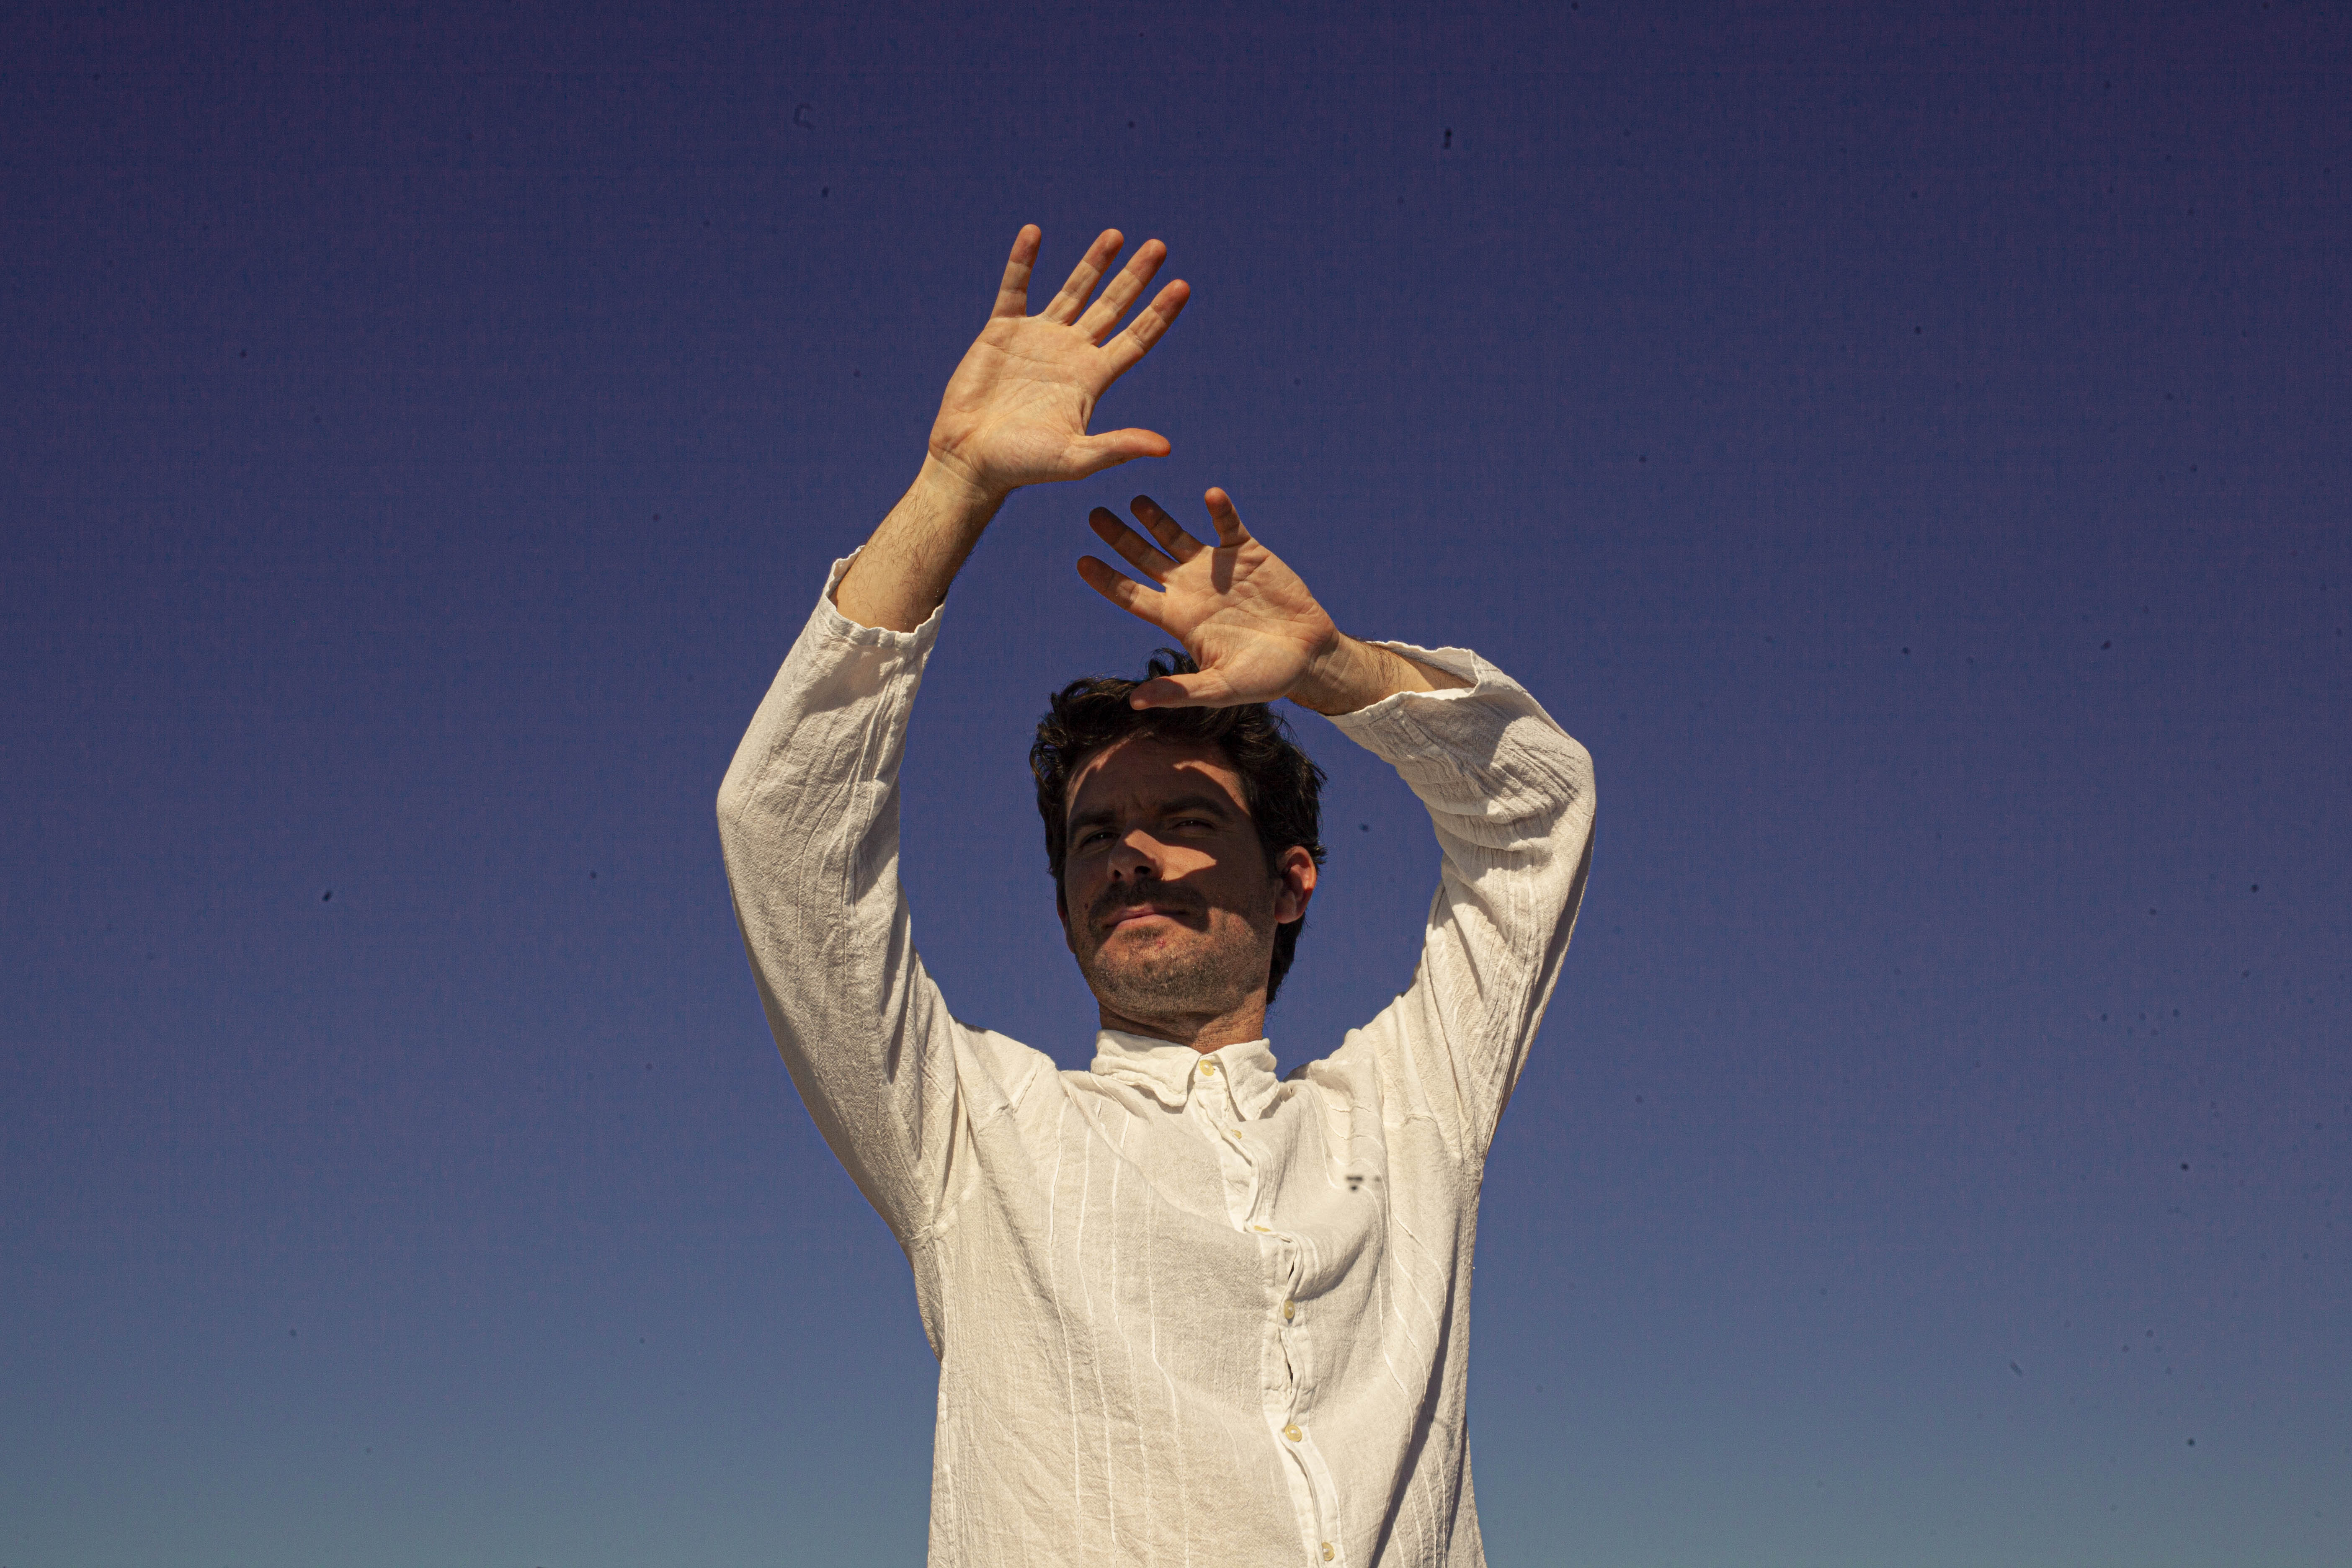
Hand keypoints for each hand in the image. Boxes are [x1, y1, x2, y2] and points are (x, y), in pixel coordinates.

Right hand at [926, 226, 1190, 502]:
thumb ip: (1118, 447)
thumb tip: (1165, 447)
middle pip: (1112, 306)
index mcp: (1092, 378)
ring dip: (1092, 263)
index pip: (1136, 338)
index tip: (1182, 285)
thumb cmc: (1023, 466)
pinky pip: (1015, 287)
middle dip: (1135, 277)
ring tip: (1115, 234)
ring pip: (1073, 291)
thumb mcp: (1076, 458)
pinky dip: (1023, 260)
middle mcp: (1071, 353)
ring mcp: (1037, 339)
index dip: (1159, 313)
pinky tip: (1033, 232)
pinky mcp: (1001, 332)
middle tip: (1158, 246)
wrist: (970, 461)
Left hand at [1077, 489, 1342, 708]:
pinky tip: (1212, 496)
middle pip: (1145, 558)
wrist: (1308, 655)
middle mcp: (1190, 588)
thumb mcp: (1221, 688)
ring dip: (1156, 517)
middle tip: (1095, 515)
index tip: (1082, 561)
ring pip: (1176, 535)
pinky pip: (1228, 525)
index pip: (1132, 595)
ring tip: (1136, 499)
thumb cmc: (1264, 677)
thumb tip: (1135, 703)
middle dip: (1120, 537)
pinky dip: (1221, 510)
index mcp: (1178, 618)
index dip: (1107, 579)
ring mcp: (1216, 568)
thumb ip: (1180, 692)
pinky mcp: (1247, 553)